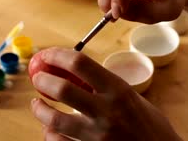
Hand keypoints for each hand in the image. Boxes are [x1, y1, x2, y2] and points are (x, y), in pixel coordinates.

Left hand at [30, 47, 180, 140]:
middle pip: (62, 89)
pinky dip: (50, 134)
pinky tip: (49, 129)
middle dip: (43, 80)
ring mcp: (97, 135)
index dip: (57, 55)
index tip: (47, 55)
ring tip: (37, 104)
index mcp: (118, 90)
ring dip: (39, 110)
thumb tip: (77, 73)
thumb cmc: (150, 126)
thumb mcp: (132, 98)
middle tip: (38, 78)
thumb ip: (106, 86)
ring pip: (54, 120)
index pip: (80, 63)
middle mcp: (106, 111)